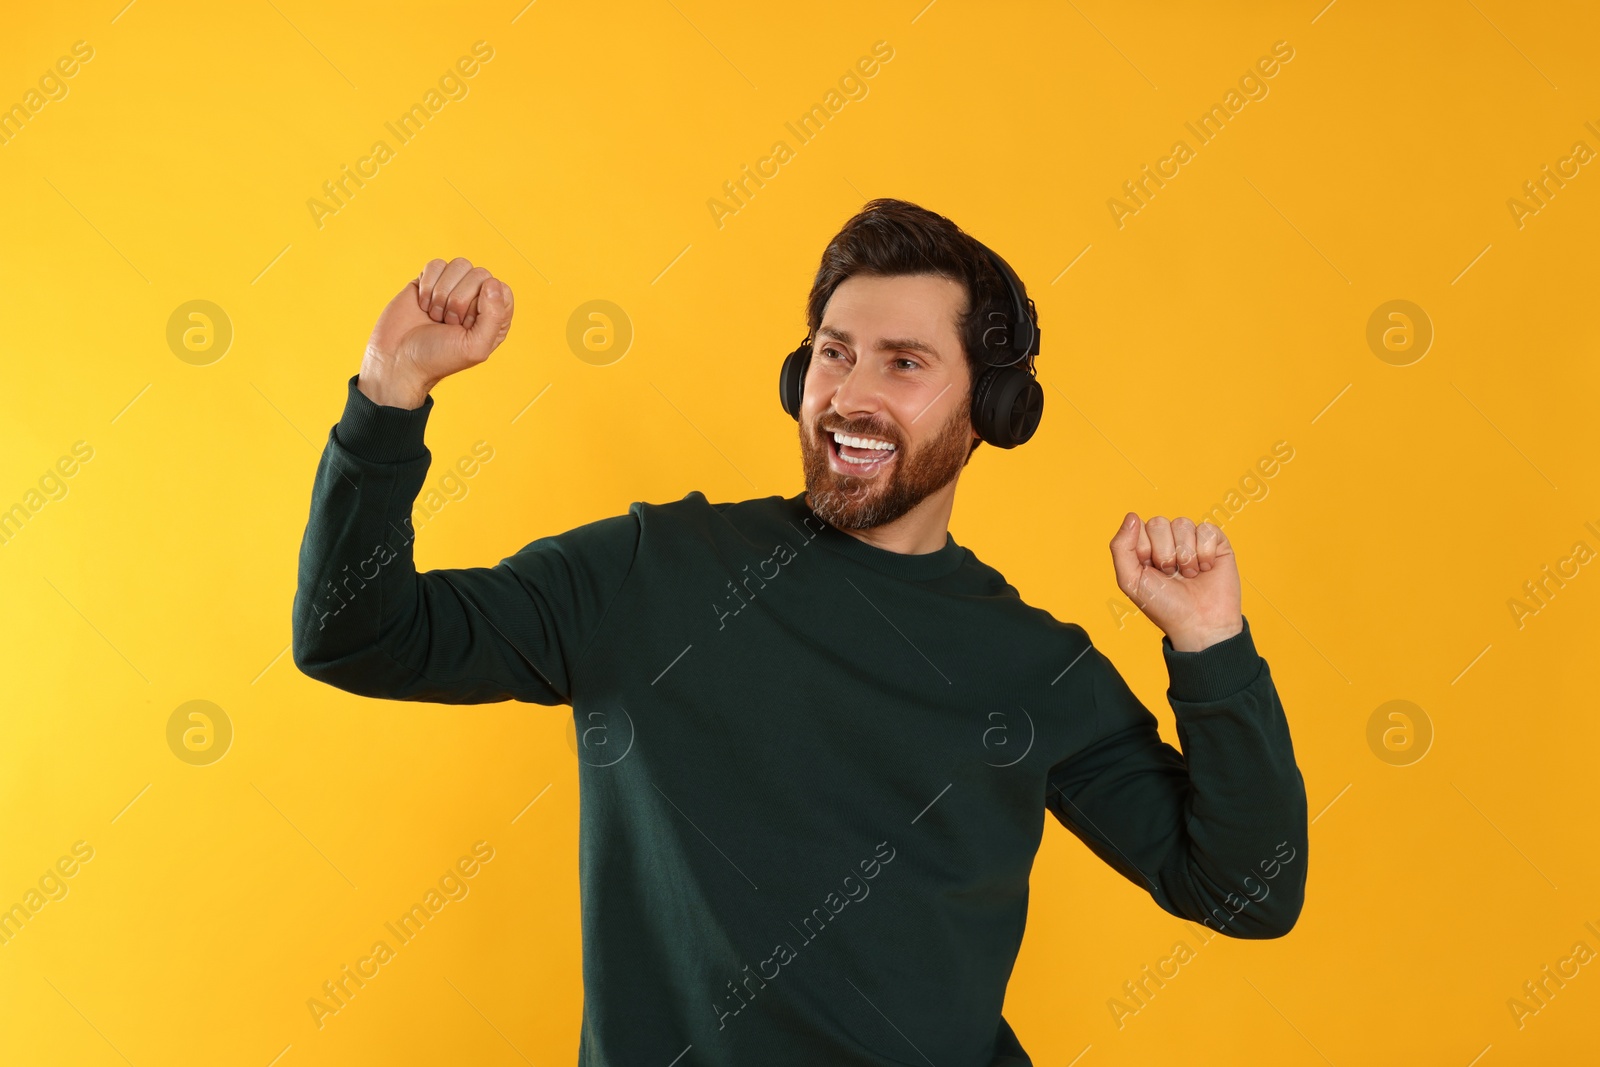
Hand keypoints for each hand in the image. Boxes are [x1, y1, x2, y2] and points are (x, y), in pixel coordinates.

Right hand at [359, 257, 514, 408]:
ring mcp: (453, 288)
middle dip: (459, 300)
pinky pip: (436, 264)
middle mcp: (476, 299)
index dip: (483, 303)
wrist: (397, 358)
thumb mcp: (475, 346)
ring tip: (435, 315)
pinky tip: (422, 305)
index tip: (466, 324)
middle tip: (447, 323)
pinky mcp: (429, 280)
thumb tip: (493, 282)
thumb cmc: (438, 358)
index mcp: (494, 317)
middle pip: (480, 274)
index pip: (501, 289)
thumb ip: (494, 317)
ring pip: (459, 265)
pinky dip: (427, 285)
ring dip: (442, 293)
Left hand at [1109, 513, 1242, 651]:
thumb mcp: (1131, 581)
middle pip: (1159, 523)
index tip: (1151, 571)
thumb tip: (1131, 516)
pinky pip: (1207, 529)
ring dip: (1185, 556)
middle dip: (1164, 554)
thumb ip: (1121, 548)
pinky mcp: (1216, 543)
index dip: (1144, 550)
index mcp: (1146, 547)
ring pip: (1182, 523)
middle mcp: (1168, 541)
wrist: (1200, 624)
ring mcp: (1192, 540)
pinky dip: (1205, 553)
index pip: (1138, 527)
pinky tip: (1206, 569)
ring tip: (1189, 575)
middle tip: (1172, 575)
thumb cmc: (1165, 606)